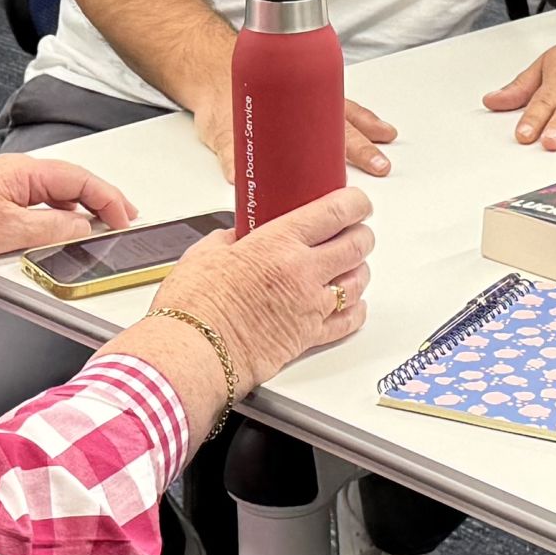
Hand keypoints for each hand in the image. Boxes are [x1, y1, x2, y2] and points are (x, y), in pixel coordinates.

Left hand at [0, 153, 132, 268]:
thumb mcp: (9, 231)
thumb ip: (52, 229)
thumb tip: (83, 228)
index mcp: (24, 171)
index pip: (80, 179)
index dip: (108, 198)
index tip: (125, 217)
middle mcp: (18, 173)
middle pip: (72, 182)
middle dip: (101, 199)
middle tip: (125, 217)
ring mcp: (7, 186)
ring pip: (57, 192)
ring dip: (82, 207)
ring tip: (103, 223)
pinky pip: (40, 203)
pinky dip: (61, 214)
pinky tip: (65, 228)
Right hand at [129, 185, 376, 396]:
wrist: (194, 352)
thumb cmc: (194, 307)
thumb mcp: (205, 254)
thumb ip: (228, 239)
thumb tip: (236, 237)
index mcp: (278, 244)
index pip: (335, 212)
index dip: (355, 203)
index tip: (356, 202)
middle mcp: (302, 273)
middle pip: (356, 245)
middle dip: (361, 234)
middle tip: (356, 232)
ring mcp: (310, 307)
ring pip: (358, 282)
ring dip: (359, 270)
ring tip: (352, 265)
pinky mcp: (309, 338)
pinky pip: (349, 322)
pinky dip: (356, 310)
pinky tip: (353, 304)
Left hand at [187, 93, 395, 179]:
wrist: (208, 66)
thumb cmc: (219, 93)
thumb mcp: (222, 128)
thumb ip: (231, 154)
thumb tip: (239, 178)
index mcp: (294, 108)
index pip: (332, 133)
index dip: (353, 150)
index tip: (370, 165)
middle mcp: (305, 101)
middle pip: (344, 124)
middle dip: (365, 144)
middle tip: (381, 163)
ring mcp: (304, 97)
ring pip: (344, 109)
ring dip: (365, 123)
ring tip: (385, 134)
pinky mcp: (298, 96)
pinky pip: (332, 102)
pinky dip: (348, 113)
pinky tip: (357, 120)